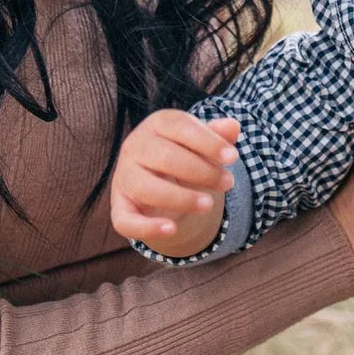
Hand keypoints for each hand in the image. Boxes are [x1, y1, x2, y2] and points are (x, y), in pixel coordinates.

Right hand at [111, 109, 239, 258]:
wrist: (161, 182)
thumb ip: (216, 136)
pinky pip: (126, 220)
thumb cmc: (186, 156)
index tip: (232, 157)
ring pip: (146, 188)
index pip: (179, 126)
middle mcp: (134, 147)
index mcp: (156, 125)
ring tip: (208, 204)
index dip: (207, 142)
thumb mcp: (202, 144)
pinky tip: (172, 229)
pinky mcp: (120, 208)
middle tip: (227, 183)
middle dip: (201, 171)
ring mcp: (124, 178)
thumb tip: (233, 126)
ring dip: (181, 198)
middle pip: (164, 157)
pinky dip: (147, 227)